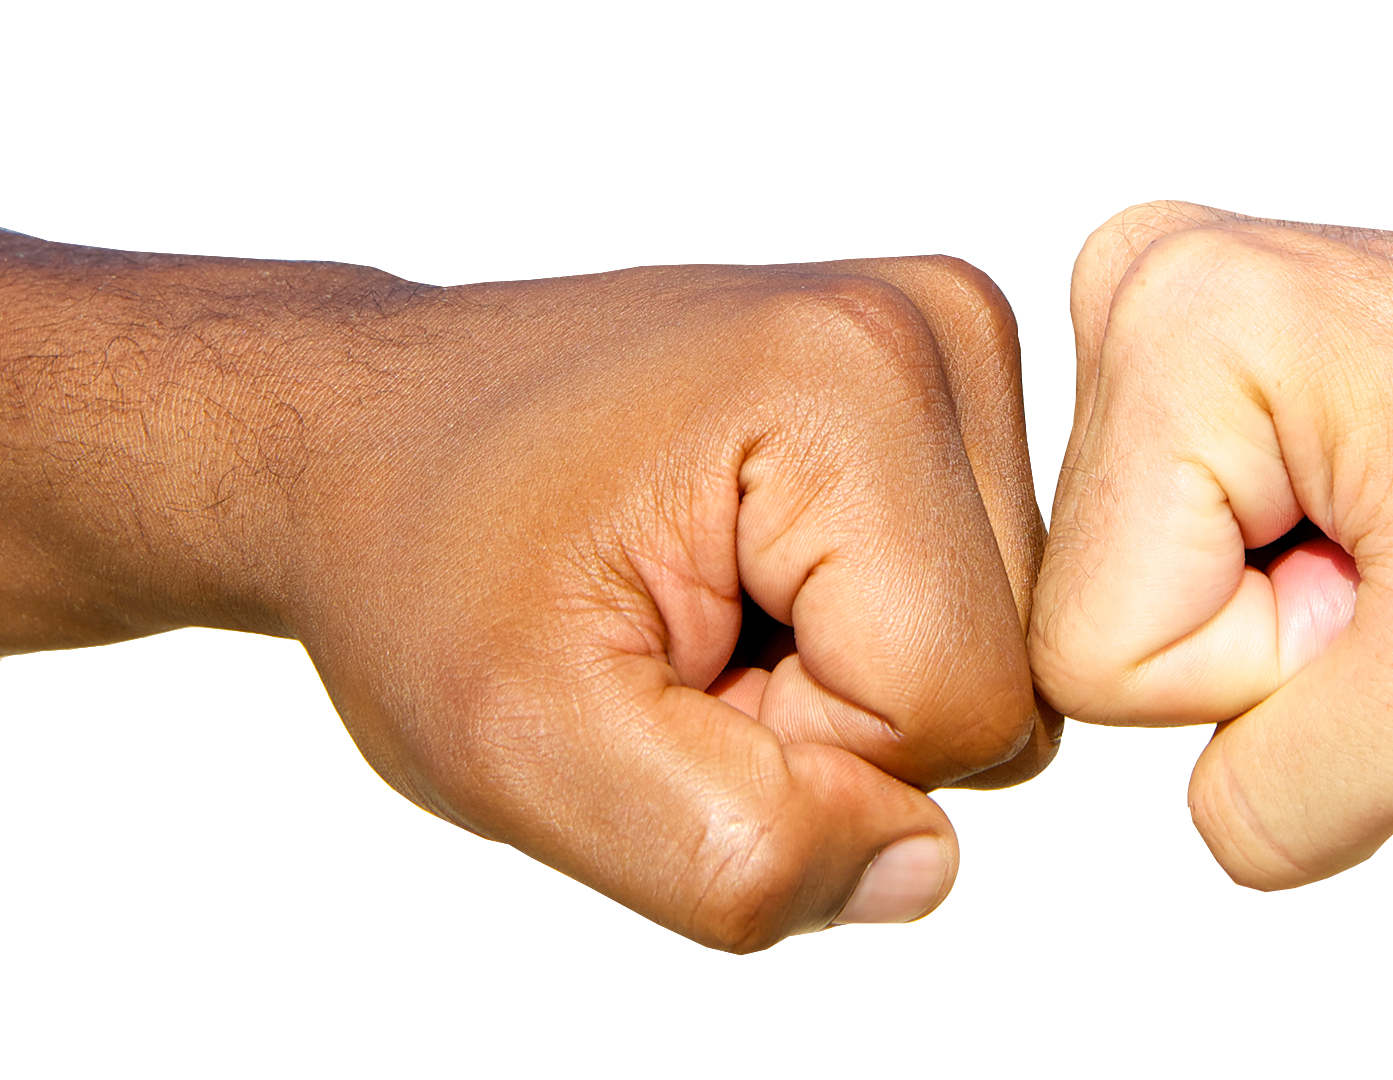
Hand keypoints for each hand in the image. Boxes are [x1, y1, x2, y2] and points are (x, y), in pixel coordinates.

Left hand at [1, 239, 1056, 950]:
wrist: (372, 435)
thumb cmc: (424, 561)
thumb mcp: (523, 747)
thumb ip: (736, 846)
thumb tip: (925, 864)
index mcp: (853, 382)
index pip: (958, 709)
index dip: (802, 756)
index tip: (662, 670)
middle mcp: (934, 330)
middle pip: (1001, 678)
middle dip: (831, 722)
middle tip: (674, 643)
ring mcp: (947, 347)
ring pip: (997, 653)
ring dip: (844, 685)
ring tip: (702, 603)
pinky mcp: (938, 390)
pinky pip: (973, 608)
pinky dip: (860, 638)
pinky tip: (749, 576)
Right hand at [1031, 202, 1392, 888]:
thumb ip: (1275, 803)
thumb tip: (1199, 808)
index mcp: (1180, 326)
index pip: (1097, 653)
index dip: (1266, 675)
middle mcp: (1143, 286)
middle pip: (1104, 612)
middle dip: (1271, 641)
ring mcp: (1165, 312)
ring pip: (1138, 594)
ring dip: (1283, 613)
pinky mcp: (1199, 358)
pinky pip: (1170, 556)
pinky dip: (1281, 577)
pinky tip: (1381, 520)